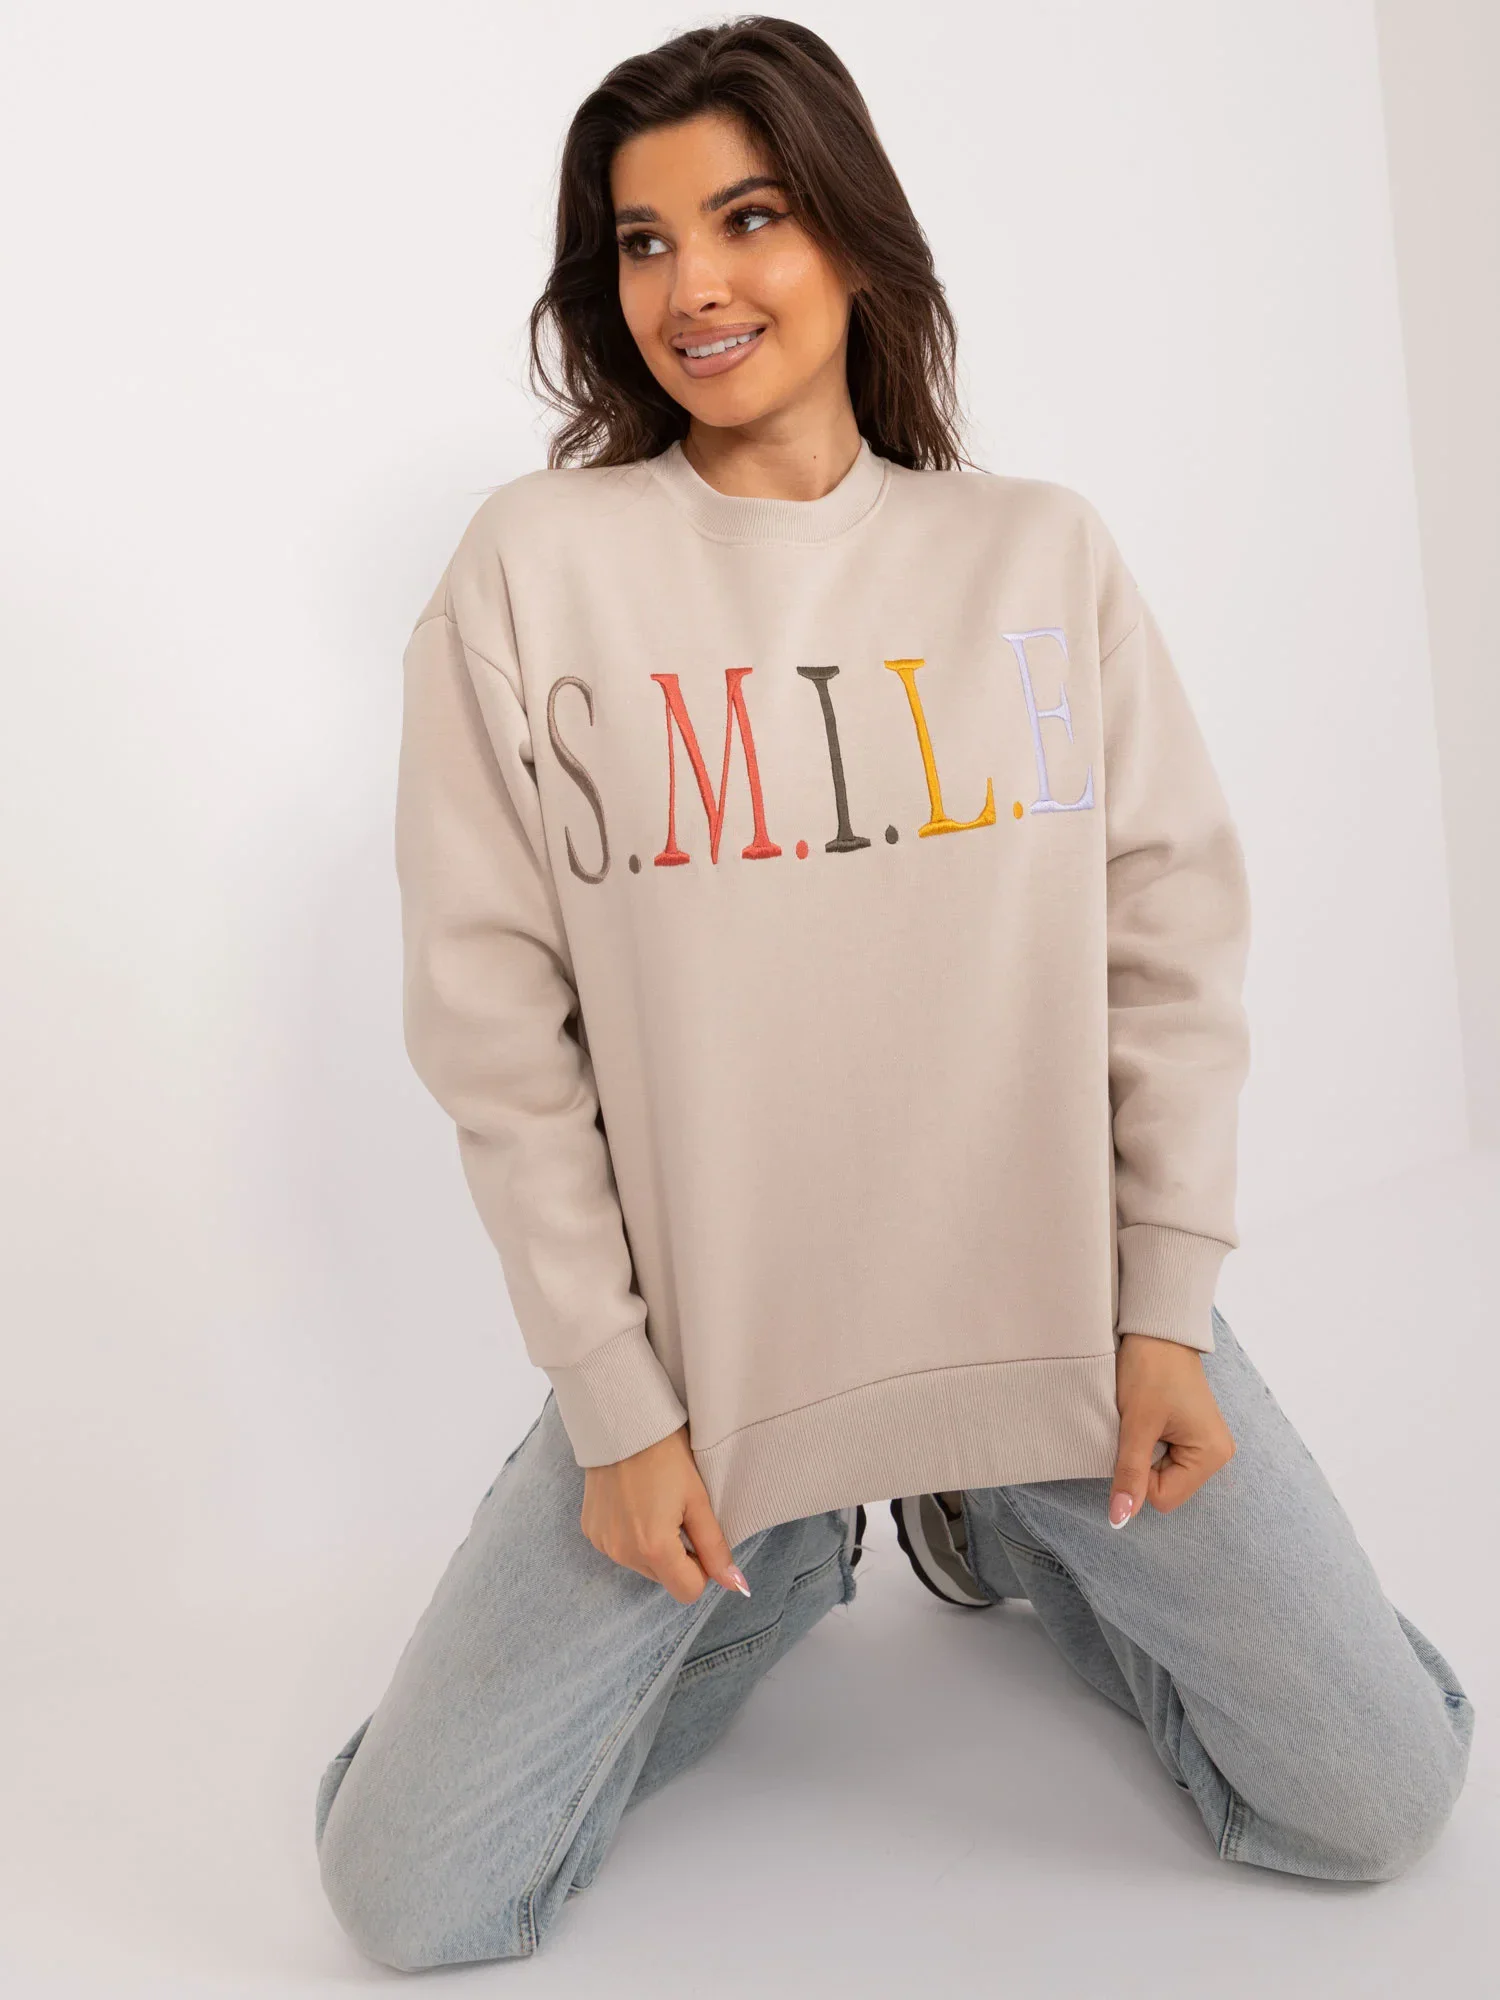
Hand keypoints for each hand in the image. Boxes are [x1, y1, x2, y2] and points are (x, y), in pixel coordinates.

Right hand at [581, 1423, 751, 1604]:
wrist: (622, 1422)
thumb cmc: (666, 1456)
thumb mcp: (698, 1500)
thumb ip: (715, 1547)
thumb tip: (736, 1585)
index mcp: (654, 1549)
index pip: (688, 1591)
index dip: (701, 1568)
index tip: (699, 1535)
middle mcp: (623, 1554)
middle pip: (664, 1578)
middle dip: (676, 1555)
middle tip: (677, 1512)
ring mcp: (603, 1544)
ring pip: (642, 1565)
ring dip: (653, 1546)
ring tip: (654, 1504)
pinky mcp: (591, 1531)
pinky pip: (620, 1548)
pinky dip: (631, 1534)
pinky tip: (634, 1502)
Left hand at [1108, 1331, 1235, 1527]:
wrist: (1157, 1330)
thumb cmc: (1150, 1370)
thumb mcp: (1136, 1424)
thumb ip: (1130, 1474)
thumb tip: (1120, 1520)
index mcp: (1212, 1455)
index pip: (1162, 1498)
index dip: (1138, 1474)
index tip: (1135, 1436)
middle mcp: (1216, 1455)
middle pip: (1164, 1489)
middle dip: (1142, 1463)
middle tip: (1138, 1425)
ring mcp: (1204, 1445)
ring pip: (1161, 1474)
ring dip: (1144, 1452)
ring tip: (1144, 1419)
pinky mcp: (1192, 1435)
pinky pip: (1163, 1458)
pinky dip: (1149, 1444)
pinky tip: (1148, 1418)